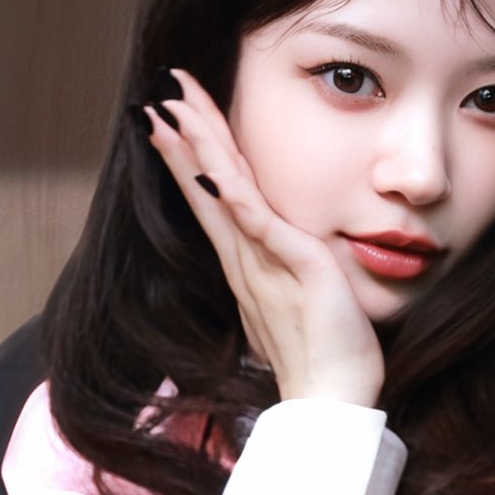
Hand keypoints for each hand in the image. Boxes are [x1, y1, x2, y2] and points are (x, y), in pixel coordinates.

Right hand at [143, 69, 386, 409]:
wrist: (333, 402)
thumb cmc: (327, 357)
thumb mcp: (303, 299)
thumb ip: (289, 271)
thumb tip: (289, 252)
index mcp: (248, 264)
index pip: (214, 197)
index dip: (193, 156)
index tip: (172, 117)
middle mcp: (246, 260)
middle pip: (207, 185)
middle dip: (185, 135)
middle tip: (161, 91)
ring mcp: (264, 265)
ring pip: (223, 194)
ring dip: (198, 148)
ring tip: (172, 108)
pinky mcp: (295, 270)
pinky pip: (259, 225)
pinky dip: (236, 194)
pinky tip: (216, 167)